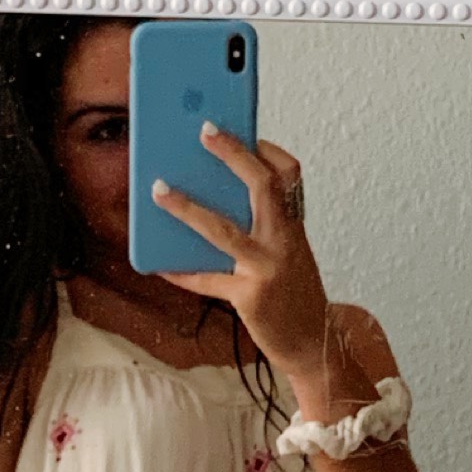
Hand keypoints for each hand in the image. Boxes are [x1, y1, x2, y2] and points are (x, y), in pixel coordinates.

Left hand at [147, 128, 334, 388]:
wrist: (313, 342)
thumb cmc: (292, 292)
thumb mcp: (285, 252)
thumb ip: (258, 226)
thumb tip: (209, 196)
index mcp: (293, 224)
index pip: (289, 174)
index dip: (266, 148)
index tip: (241, 128)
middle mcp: (285, 240)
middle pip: (262, 186)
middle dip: (233, 154)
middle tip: (204, 130)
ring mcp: (268, 268)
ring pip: (223, 230)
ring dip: (187, 207)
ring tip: (158, 190)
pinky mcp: (251, 296)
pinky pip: (207, 279)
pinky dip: (181, 271)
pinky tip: (160, 265)